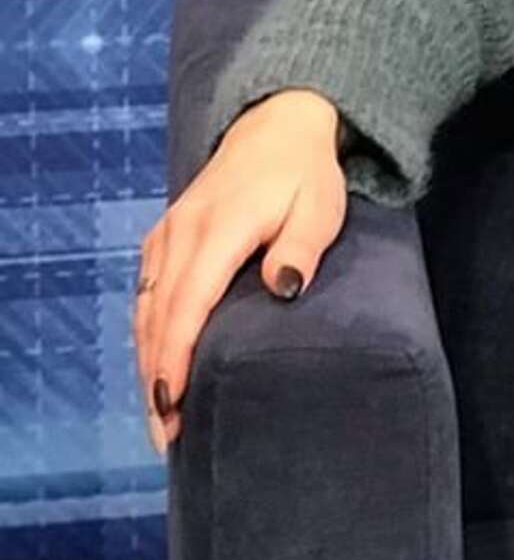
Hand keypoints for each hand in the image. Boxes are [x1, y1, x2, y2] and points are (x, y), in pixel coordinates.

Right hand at [132, 89, 347, 454]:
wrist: (278, 125)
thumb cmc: (307, 173)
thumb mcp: (319, 206)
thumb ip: (301, 247)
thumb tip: (283, 290)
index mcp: (220, 229)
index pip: (190, 303)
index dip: (177, 356)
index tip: (174, 403)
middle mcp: (183, 234)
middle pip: (159, 316)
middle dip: (158, 376)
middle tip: (168, 433)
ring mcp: (169, 236)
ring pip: (147, 309)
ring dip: (149, 361)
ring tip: (161, 416)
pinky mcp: (166, 239)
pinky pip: (148, 293)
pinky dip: (149, 334)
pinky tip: (156, 368)